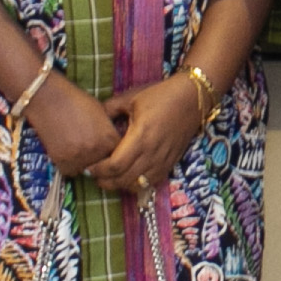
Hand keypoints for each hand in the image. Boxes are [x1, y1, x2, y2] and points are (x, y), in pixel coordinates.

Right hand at [25, 77, 124, 179]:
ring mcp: (80, 158)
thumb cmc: (75, 101)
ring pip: (88, 170)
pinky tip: (67, 149)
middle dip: (100, 158)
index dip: (114, 150)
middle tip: (89, 145)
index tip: (107, 146)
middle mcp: (97, 150)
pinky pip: (71, 171)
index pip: (121, 155)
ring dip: (85, 163)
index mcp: (109, 137)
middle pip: (105, 165)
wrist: (48, 99)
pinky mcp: (63, 163)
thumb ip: (109, 131)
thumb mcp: (101, 113)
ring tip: (77, 146)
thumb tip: (116, 145)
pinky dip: (70, 164)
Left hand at [91, 75, 209, 199]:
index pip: (115, 165)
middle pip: (124, 179)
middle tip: (93, 175)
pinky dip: (137, 184)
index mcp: (141, 136)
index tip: (88, 167)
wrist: (192, 98)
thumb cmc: (161, 95)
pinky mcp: (171, 163)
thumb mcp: (131, 98)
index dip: (99, 170)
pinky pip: (151, 182)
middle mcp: (152, 152)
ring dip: (120, 185)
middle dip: (105, 181)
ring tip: (108, 178)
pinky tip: (128, 177)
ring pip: (137, 184)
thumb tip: (94, 120)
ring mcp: (163, 160)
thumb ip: (110, 109)